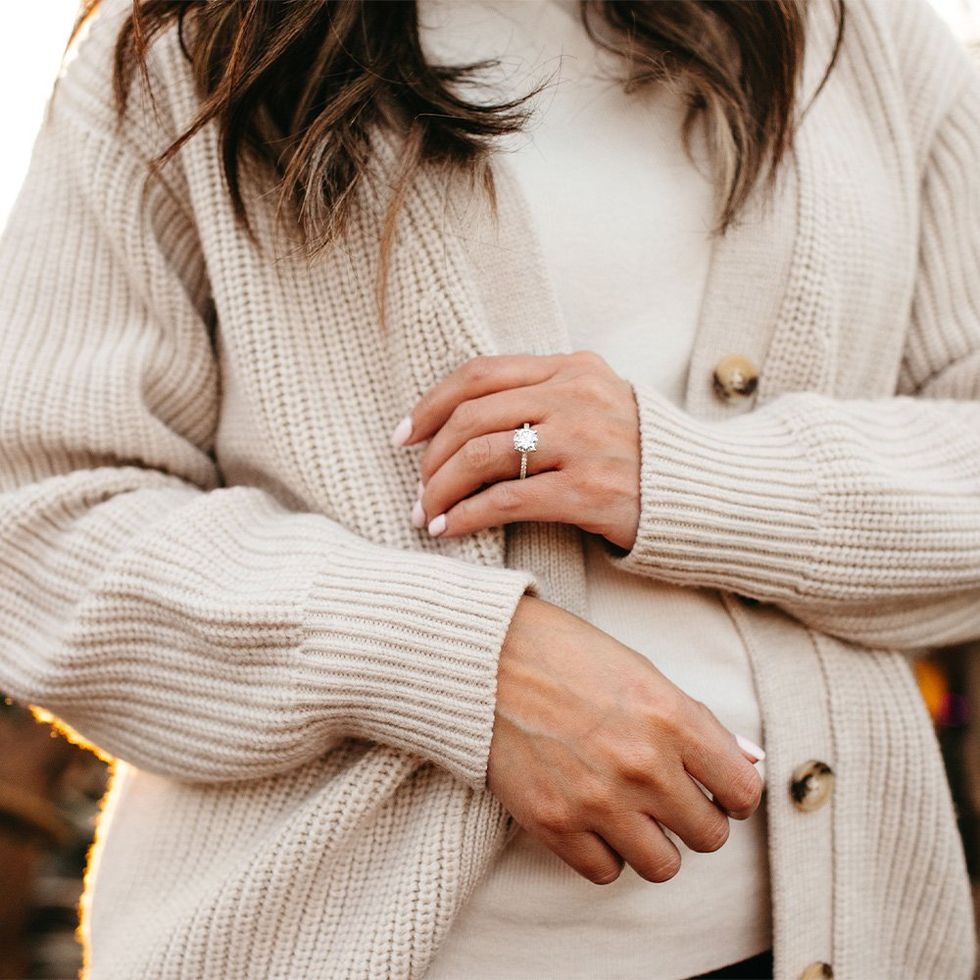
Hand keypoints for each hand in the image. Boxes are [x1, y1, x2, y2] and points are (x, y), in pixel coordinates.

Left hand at [391, 351, 641, 550]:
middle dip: (431, 455)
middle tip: (417, 487)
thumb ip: (543, 397)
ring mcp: (583, 443)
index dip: (432, 404)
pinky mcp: (588, 491)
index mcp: (573, 369)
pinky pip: (506, 500)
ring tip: (426, 513)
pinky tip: (448, 529)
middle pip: (472, 415)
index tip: (405, 433)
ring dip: (441, 488)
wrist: (703, 492)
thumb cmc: (640, 453)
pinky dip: (466, 515)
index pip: (481, 373)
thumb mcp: (598, 403)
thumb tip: (463, 421)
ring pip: (482, 456)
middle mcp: (576, 397)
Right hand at [487, 594, 765, 884]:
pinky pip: (605, 871)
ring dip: (654, 844)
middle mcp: (642, 765)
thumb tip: (747, 759)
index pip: (742, 790)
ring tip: (632, 815)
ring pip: (663, 866)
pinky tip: (593, 820)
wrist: (485, 658)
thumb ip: (696, 720)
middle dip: (696, 820)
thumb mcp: (642, 672)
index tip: (718, 791)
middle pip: (709, 835)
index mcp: (671, 718)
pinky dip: (604, 852)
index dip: (735, 794)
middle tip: (671, 801)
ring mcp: (598, 800)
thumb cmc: (565, 654)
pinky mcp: (554, 823)